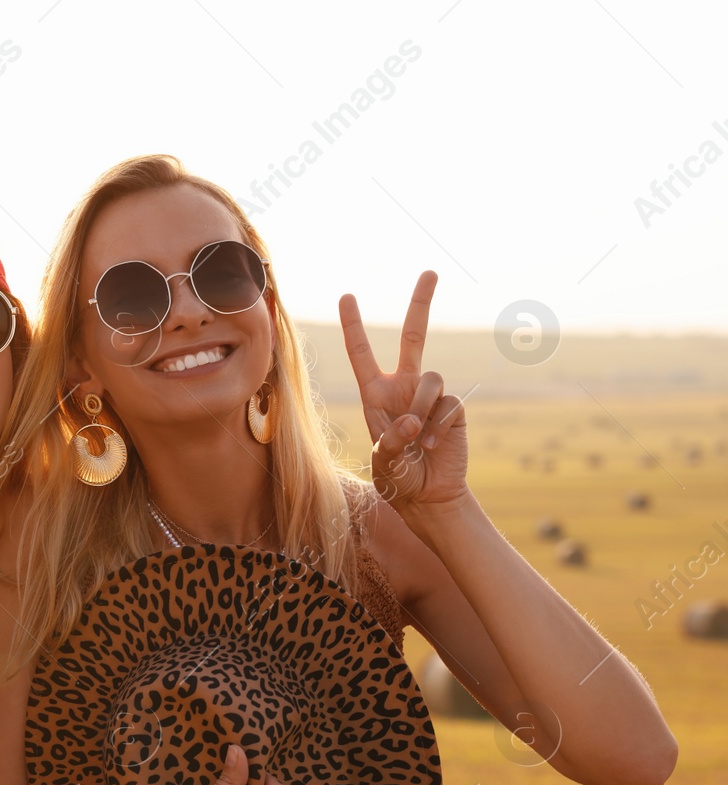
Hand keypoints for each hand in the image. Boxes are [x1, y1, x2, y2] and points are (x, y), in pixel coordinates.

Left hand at [339, 271, 469, 516]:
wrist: (429, 496)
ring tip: (418, 439)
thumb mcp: (382, 462)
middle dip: (421, 304)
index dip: (354, 326)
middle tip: (430, 271)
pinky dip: (440, 424)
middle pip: (414, 336)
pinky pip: (448, 401)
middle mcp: (403, 388)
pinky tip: (435, 445)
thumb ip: (390, 441)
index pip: (362, 354)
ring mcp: (430, 395)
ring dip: (422, 407)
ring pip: (431, 378)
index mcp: (376, 395)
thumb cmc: (397, 479)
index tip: (347, 296)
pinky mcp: (454, 406)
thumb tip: (412, 422)